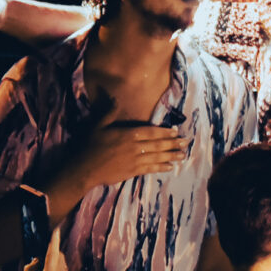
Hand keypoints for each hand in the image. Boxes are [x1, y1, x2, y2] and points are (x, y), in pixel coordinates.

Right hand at [67, 104, 188, 191]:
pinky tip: (170, 167)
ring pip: (157, 157)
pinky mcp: (133, 171)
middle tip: (186, 142)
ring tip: (183, 155)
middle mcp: (135, 147)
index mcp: (128, 134)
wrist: (84, 168)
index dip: (165, 132)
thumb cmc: (90, 145)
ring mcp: (135, 160)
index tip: (175, 132)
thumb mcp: (98, 125)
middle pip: (158, 144)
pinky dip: (161, 167)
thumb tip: (115, 98)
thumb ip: (110, 112)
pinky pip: (151, 169)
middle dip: (173, 143)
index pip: (151, 131)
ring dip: (171, 156)